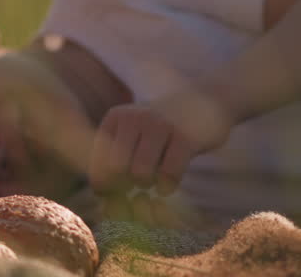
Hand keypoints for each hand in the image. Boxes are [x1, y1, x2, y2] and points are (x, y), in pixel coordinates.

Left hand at [88, 94, 230, 198]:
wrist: (203, 104)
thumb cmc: (161, 129)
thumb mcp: (133, 133)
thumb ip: (114, 156)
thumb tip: (101, 195)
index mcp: (116, 118)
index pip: (97, 158)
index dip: (105, 183)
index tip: (117, 190)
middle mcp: (133, 117)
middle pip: (115, 168)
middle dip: (124, 184)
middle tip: (136, 186)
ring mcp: (159, 125)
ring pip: (140, 172)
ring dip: (147, 184)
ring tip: (153, 180)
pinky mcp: (185, 137)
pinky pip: (169, 173)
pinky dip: (167, 186)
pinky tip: (168, 185)